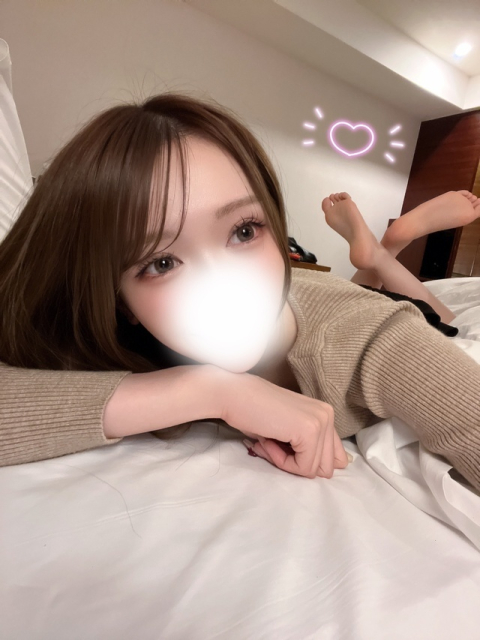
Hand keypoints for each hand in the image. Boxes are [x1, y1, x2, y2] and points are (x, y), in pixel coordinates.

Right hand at [220, 371, 348, 478]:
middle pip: (326, 467)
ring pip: (314, 469)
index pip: (335, 458)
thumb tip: (324, 472)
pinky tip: (268, 441)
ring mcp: (321, 422)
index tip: (281, 445)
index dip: (304, 460)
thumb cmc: (253, 412)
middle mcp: (328, 415)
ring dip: (287, 462)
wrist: (232, 395)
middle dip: (297, 464)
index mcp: (325, 414)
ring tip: (268, 441)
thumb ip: (309, 447)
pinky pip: (303, 467)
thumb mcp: (287, 431)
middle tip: (272, 444)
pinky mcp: (310, 430)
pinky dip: (282, 462)